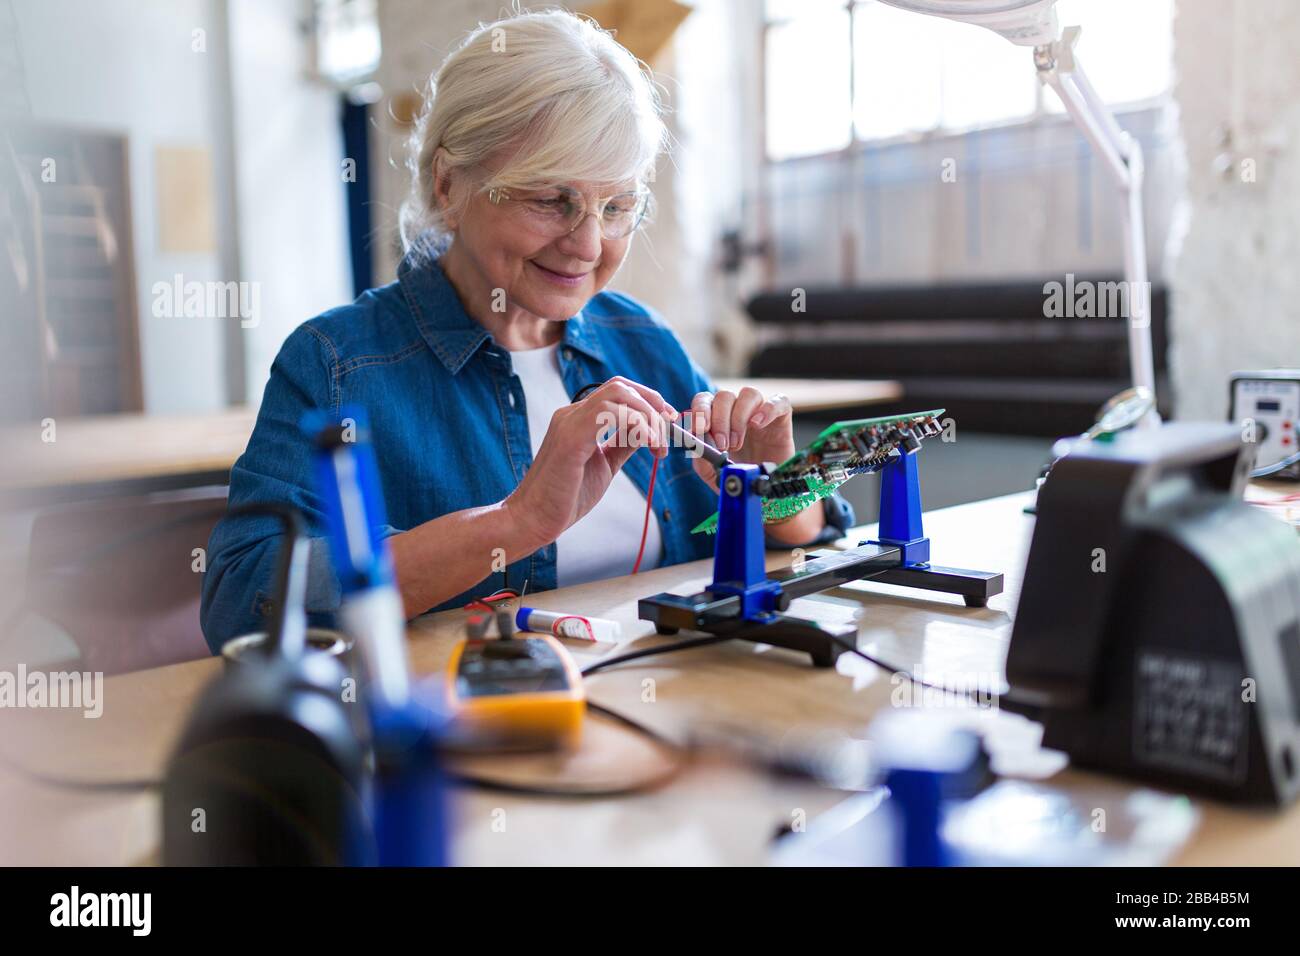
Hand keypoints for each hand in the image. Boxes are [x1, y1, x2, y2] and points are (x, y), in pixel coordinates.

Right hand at [506, 377, 675, 546]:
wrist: (534, 519)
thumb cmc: (565, 498)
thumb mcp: (604, 465)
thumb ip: (622, 445)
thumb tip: (646, 432)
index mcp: (578, 419)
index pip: (618, 392)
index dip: (648, 401)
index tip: (668, 422)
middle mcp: (572, 414)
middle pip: (621, 386)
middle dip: (652, 403)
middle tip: (669, 429)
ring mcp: (569, 422)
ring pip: (618, 393)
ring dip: (647, 415)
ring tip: (658, 444)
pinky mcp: (570, 438)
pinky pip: (609, 413)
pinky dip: (636, 424)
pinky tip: (647, 444)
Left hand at [687, 386, 793, 491]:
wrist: (767, 490)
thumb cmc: (739, 476)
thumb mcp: (714, 474)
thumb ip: (702, 462)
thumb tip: (695, 448)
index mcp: (717, 418)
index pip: (704, 400)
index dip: (700, 410)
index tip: (699, 429)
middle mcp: (737, 410)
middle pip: (724, 396)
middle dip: (719, 420)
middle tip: (721, 444)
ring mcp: (759, 411)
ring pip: (748, 394)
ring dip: (739, 417)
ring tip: (736, 444)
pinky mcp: (782, 416)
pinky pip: (777, 401)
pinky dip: (767, 410)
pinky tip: (757, 425)